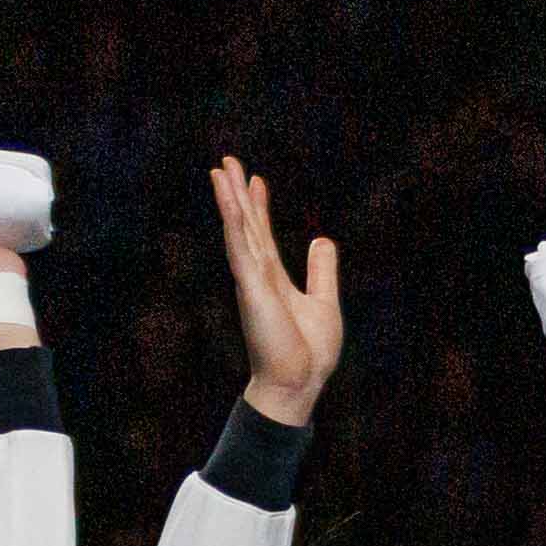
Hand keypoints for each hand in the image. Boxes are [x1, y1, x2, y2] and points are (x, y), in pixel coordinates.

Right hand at [208, 156, 344, 419]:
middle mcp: (259, 275)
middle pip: (246, 225)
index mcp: (275, 278)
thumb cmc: (309, 352)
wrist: (300, 383)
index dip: (259, 206)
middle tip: (227, 162)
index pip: (263, 234)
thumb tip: (322, 240)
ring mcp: (252, 281)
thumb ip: (322, 270)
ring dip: (230, 201)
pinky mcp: (252, 290)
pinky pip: (241, 252)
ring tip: (221, 171)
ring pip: (238, 232)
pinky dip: (236, 227)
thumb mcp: (324, 300)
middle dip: (237, 193)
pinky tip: (231, 204)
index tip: (256, 180)